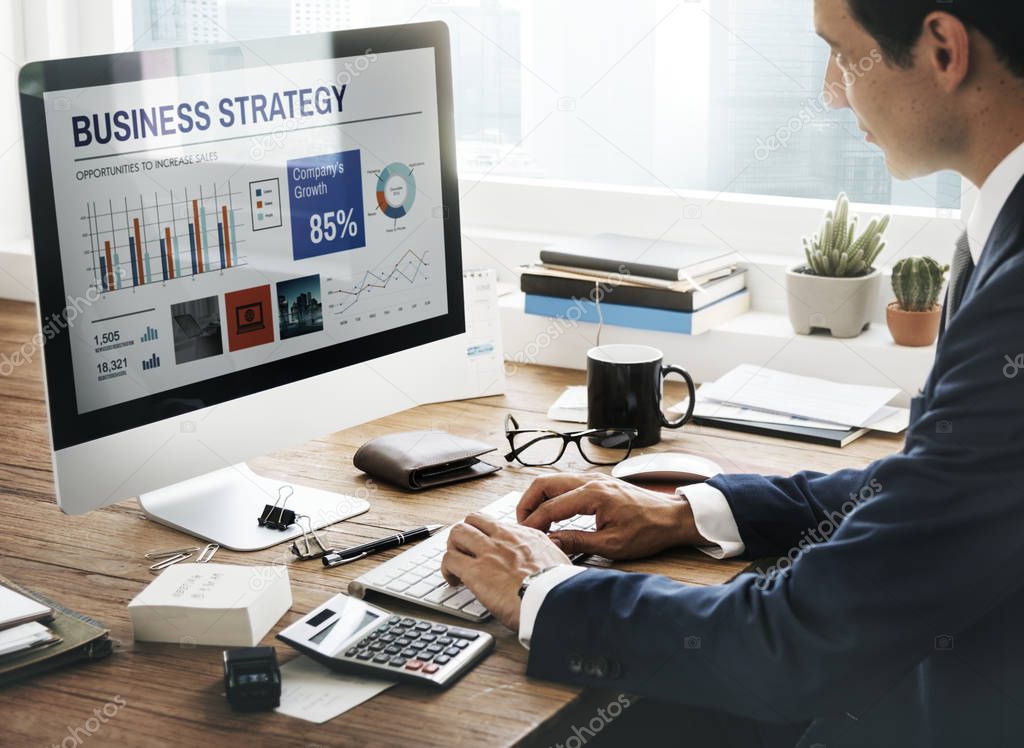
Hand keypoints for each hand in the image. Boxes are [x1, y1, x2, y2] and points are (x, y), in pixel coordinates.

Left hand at [441, 513, 571, 630]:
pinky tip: (453, 581)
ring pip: (457, 533)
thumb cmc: (558, 588)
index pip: (496, 524)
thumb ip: (548, 556)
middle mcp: (505, 538)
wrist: (554, 600)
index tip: (486, 547)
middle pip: (473, 520)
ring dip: (453, 548)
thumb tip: (550, 559)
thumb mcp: (559, 561)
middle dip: (465, 535)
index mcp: (526, 536)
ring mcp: (488, 552)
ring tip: (455, 565)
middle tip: (465, 551)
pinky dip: (446, 569)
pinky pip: (449, 559)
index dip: (486, 534)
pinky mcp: (475, 571)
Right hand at [517, 473, 703, 559]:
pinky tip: (552, 514)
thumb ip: (577, 542)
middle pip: (544, 483)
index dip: (533, 523)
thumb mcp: (612, 545)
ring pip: (553, 480)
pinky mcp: (598, 483)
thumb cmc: (648, 531)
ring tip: (534, 521)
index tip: (524, 537)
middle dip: (527, 503)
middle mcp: (590, 481)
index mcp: (593, 494)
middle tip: (522, 525)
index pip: (550, 507)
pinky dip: (552, 496)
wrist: (672, 518)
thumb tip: (551, 543)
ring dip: (538, 498)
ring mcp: (594, 479)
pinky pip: (565, 484)